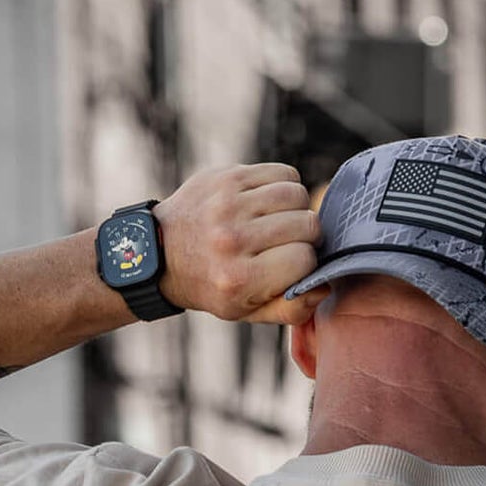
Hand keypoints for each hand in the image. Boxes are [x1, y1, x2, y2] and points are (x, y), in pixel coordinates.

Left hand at [154, 163, 326, 324]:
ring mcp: (227, 204)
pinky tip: (270, 202)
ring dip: (297, 208)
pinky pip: (281, 172)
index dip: (307, 262)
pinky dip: (284, 186)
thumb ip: (291, 308)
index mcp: (238, 278)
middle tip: (290, 242)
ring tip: (281, 221)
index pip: (305, 259)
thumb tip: (324, 285)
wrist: (161, 253)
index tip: (293, 265)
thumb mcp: (248, 313)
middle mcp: (232, 240)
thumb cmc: (213, 286)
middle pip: (306, 224)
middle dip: (307, 235)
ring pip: (296, 194)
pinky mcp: (226, 177)